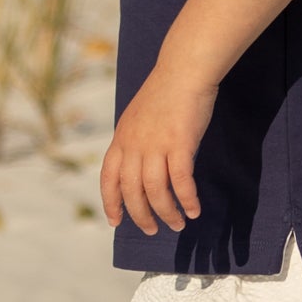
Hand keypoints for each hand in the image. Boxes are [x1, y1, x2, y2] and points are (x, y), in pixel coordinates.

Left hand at [100, 68, 215, 234]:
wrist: (182, 71)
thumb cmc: (164, 93)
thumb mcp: (137, 118)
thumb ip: (134, 142)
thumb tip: (137, 165)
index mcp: (121, 139)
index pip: (108, 178)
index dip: (110, 202)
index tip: (115, 221)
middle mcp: (134, 145)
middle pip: (131, 191)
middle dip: (141, 215)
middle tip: (152, 230)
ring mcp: (155, 145)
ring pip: (156, 191)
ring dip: (166, 212)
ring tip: (177, 224)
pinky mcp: (179, 144)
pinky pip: (181, 181)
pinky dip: (187, 199)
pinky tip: (193, 210)